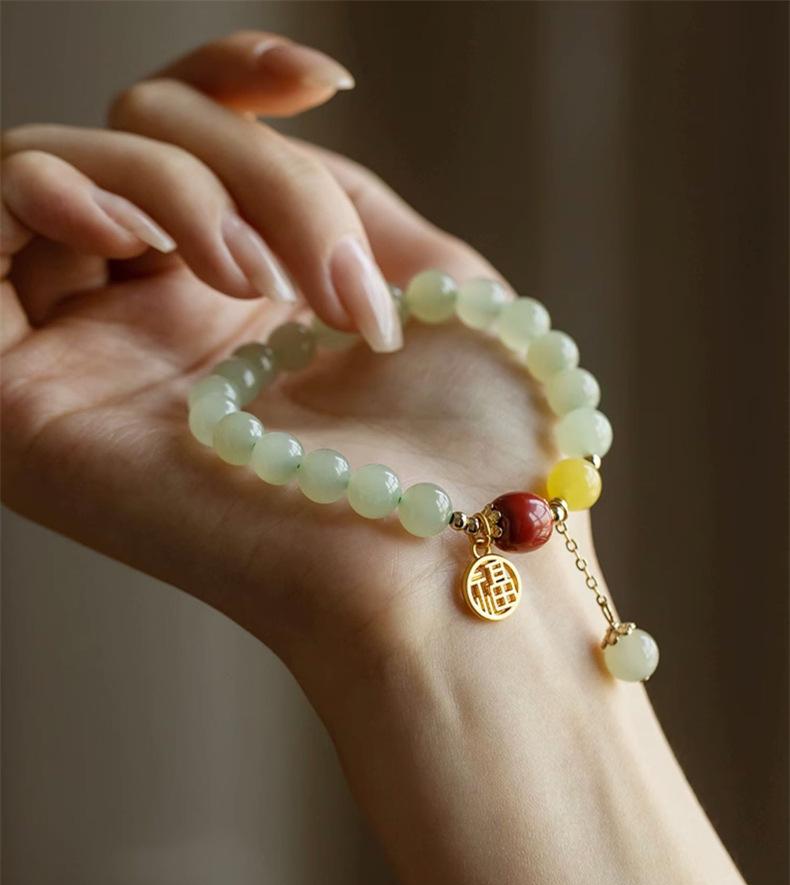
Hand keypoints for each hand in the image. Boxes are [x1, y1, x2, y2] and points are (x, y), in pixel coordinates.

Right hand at [1, 31, 587, 685]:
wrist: (443, 552)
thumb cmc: (461, 434)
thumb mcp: (418, 270)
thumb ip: (323, 187)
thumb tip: (252, 121)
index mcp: (238, 295)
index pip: (187, 137)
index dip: (233, 79)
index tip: (323, 83)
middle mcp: (153, 318)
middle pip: (140, 143)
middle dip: (254, 175)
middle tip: (328, 286)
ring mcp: (86, 358)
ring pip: (61, 173)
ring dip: (164, 186)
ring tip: (253, 280)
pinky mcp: (19, 407)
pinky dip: (35, 194)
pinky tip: (124, 233)